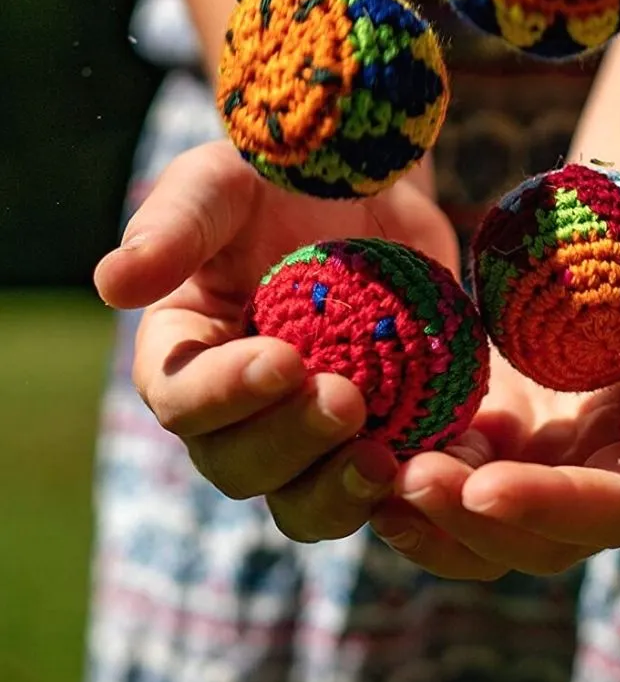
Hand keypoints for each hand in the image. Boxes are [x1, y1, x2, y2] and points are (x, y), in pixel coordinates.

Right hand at [94, 140, 459, 542]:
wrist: (368, 193)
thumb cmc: (281, 180)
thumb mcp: (225, 184)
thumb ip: (174, 226)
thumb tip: (111, 283)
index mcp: (184, 357)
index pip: (182, 401)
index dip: (224, 394)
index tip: (283, 361)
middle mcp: (237, 411)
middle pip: (240, 466)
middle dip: (290, 444)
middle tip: (347, 401)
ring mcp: (308, 432)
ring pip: (306, 501)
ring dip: (340, 493)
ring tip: (386, 463)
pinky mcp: (377, 435)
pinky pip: (385, 486)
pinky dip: (409, 488)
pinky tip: (445, 464)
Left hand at [369, 189, 619, 578]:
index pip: (606, 507)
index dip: (549, 506)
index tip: (485, 487)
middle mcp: (596, 479)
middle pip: (534, 542)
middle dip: (467, 522)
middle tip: (409, 480)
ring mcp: (542, 467)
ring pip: (478, 529)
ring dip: (424, 515)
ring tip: (371, 473)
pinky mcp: (496, 441)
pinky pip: (448, 477)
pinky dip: (405, 475)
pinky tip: (363, 446)